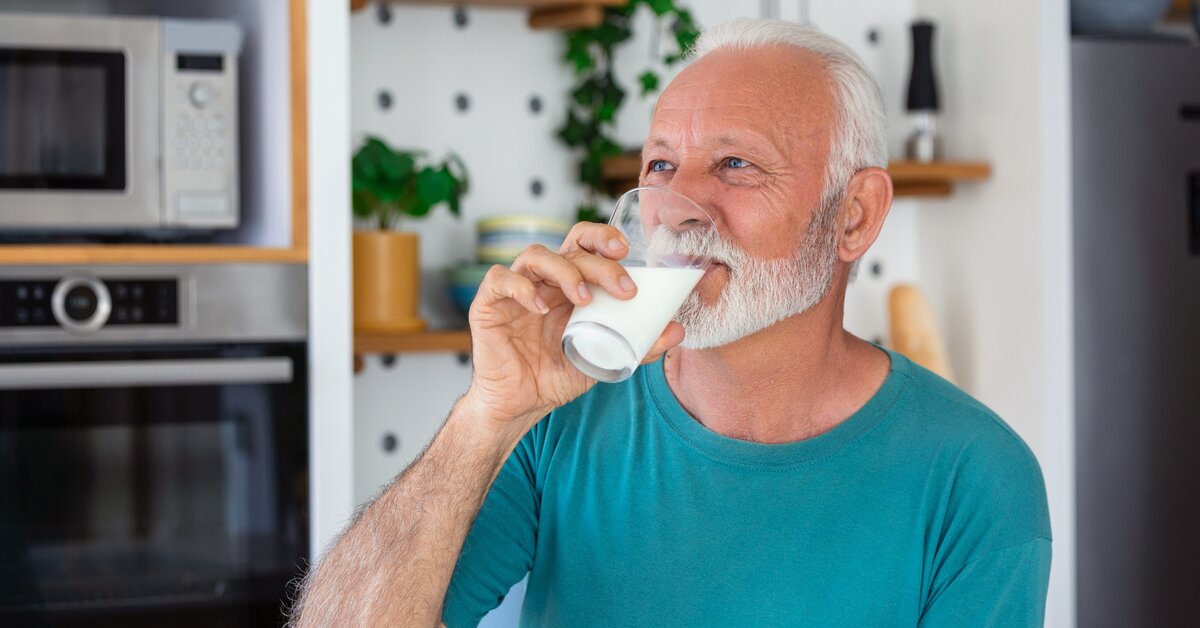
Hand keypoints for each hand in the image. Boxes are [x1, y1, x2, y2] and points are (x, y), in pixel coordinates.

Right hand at [463, 221, 685, 437]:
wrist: (520, 405)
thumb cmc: (556, 376)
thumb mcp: (604, 359)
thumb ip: (639, 345)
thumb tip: (678, 330)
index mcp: (568, 284)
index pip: (585, 244)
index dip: (604, 238)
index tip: (627, 251)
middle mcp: (543, 281)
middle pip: (569, 247)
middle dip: (600, 262)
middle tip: (623, 289)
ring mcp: (516, 290)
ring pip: (536, 255)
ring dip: (565, 271)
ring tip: (584, 300)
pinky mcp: (488, 304)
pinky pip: (499, 279)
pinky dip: (521, 288)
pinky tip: (539, 308)